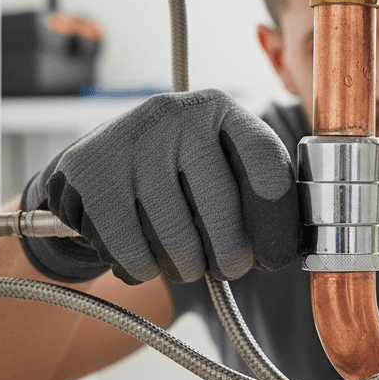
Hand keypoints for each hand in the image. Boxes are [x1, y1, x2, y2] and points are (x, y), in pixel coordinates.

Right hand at [20, 90, 297, 283]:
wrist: (94, 167)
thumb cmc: (178, 175)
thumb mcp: (219, 163)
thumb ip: (255, 191)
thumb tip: (289, 247)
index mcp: (220, 109)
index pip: (262, 153)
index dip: (277, 207)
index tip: (277, 250)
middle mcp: (177, 114)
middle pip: (221, 205)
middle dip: (232, 256)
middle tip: (231, 269)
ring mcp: (131, 141)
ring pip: (176, 237)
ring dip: (187, 267)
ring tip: (186, 263)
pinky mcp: (90, 173)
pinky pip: (132, 249)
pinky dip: (145, 269)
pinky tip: (145, 258)